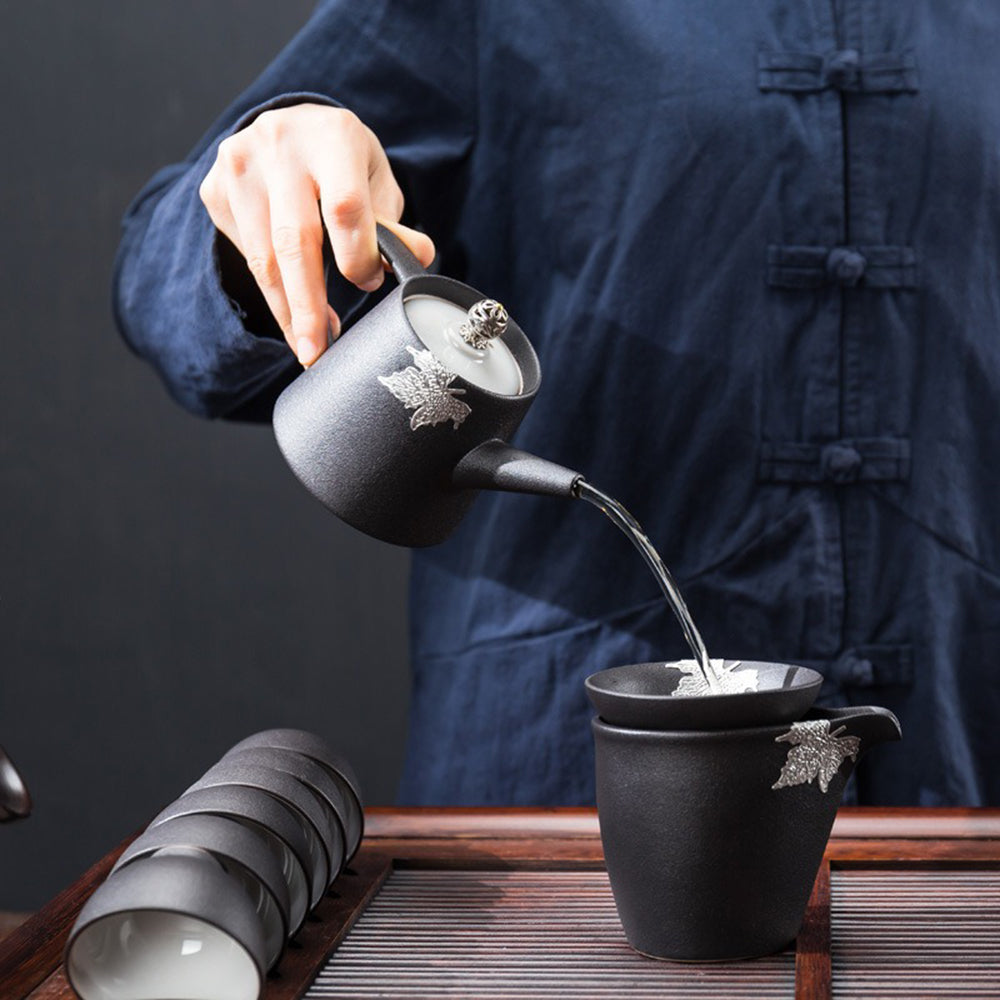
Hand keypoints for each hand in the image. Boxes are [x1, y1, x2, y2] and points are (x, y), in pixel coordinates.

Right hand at [199, 103, 434, 365]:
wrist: (289, 129)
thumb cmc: (341, 162)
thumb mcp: (374, 182)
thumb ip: (390, 224)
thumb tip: (419, 258)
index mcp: (332, 137)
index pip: (344, 207)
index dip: (358, 256)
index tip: (369, 283)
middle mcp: (279, 144)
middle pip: (294, 240)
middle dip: (307, 305)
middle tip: (317, 351)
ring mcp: (240, 166)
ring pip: (263, 257)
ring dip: (288, 311)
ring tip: (309, 345)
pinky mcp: (216, 190)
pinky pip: (245, 255)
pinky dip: (271, 292)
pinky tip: (292, 313)